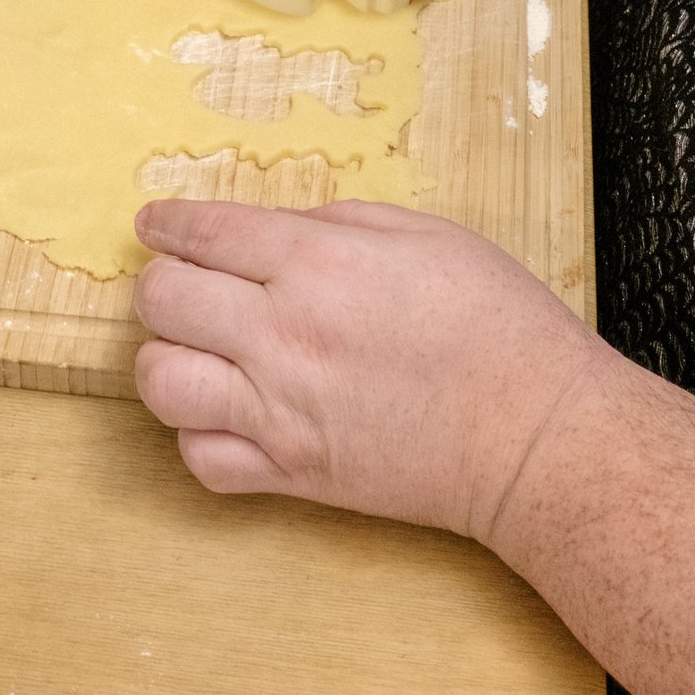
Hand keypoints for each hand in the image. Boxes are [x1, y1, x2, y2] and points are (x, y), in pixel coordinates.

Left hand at [131, 198, 609, 544]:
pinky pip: (200, 459)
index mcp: (320, 262)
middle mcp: (285, 334)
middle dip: (163, 282)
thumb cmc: (499, 327)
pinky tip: (224, 414)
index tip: (155, 223)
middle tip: (185, 283)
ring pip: (160, 382)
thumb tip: (272, 228)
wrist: (539, 437)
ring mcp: (282, 410)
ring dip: (166, 358)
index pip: (203, 233)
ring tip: (196, 351)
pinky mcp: (293, 473)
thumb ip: (337, 221)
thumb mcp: (427, 234)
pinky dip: (197, 436)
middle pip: (163, 299)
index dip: (166, 222)